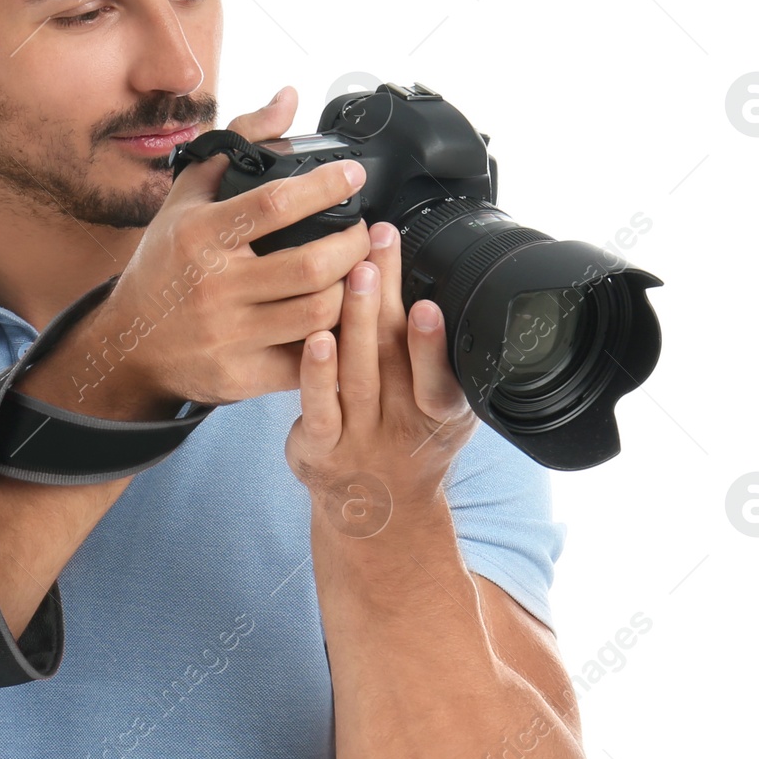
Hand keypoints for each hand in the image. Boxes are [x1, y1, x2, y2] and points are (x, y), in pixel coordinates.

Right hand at [80, 87, 374, 408]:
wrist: (129, 344)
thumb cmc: (166, 263)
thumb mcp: (188, 196)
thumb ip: (240, 142)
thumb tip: (288, 99)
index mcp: (200, 236)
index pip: (275, 205)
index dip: (325, 186)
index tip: (354, 175)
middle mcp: (214, 287)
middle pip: (312, 267)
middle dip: (354, 246)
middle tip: (365, 233)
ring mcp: (229, 336)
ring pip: (319, 315)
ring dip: (352, 291)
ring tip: (358, 272)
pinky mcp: (242, 376)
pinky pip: (308, 361)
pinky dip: (333, 338)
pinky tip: (340, 319)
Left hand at [284, 219, 478, 536]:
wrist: (378, 514)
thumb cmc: (408, 442)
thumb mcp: (442, 410)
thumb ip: (440, 359)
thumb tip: (432, 278)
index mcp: (441, 414)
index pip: (441, 376)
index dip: (434, 344)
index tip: (429, 304)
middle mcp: (402, 426)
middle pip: (395, 355)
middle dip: (390, 296)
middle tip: (382, 245)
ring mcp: (360, 438)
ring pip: (359, 374)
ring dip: (357, 320)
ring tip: (355, 273)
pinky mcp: (320, 447)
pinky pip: (319, 406)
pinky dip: (318, 373)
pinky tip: (315, 338)